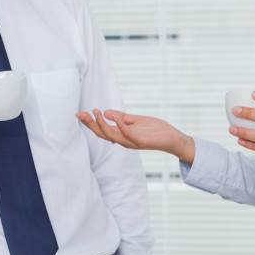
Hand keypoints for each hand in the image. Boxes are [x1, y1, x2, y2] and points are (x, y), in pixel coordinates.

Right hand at [77, 109, 195, 162]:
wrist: (173, 138)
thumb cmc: (156, 130)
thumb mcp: (136, 120)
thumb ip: (121, 117)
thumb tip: (106, 113)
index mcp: (121, 135)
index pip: (102, 130)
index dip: (90, 123)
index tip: (80, 113)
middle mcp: (124, 141)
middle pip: (102, 134)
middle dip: (90, 124)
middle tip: (81, 114)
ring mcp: (131, 142)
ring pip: (111, 135)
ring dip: (102, 124)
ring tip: (95, 112)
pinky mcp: (140, 142)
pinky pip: (127, 134)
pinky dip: (120, 126)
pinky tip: (114, 118)